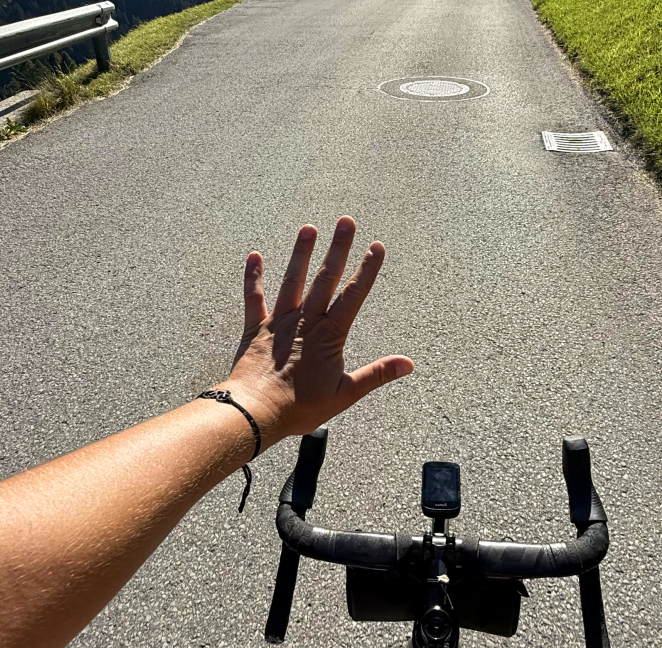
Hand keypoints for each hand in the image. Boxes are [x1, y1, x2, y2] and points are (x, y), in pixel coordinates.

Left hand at [217, 216, 413, 443]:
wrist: (256, 412)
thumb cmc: (300, 407)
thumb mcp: (345, 393)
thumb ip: (376, 375)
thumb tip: (407, 364)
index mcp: (330, 335)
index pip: (354, 295)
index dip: (367, 270)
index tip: (377, 246)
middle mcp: (306, 321)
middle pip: (325, 279)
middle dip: (338, 248)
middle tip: (346, 220)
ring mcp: (279, 322)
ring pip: (292, 281)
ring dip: (301, 253)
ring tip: (309, 228)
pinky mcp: (256, 329)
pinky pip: (254, 298)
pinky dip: (253, 277)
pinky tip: (254, 256)